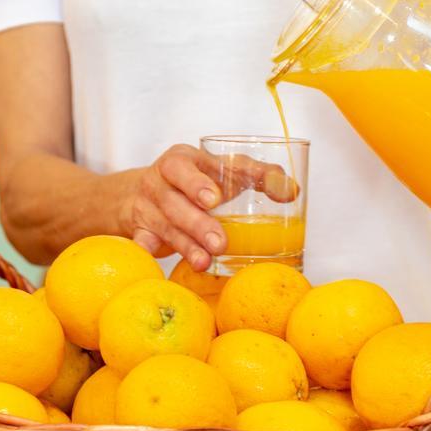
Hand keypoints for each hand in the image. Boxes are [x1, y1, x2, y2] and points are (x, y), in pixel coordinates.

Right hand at [120, 144, 297, 270]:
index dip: (197, 183)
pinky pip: (141, 245)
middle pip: (175, 202)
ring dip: (186, 246)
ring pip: (164, 228)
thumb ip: (257, 175)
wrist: (138, 192)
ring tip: (205, 262)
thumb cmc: (192, 180)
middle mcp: (158, 182)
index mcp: (180, 161)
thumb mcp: (219, 170)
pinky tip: (155, 268)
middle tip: (219, 242)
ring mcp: (147, 208)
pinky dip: (146, 256)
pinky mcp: (140, 231)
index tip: (215, 199)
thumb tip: (292, 190)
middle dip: (197, 223)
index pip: (184, 168)